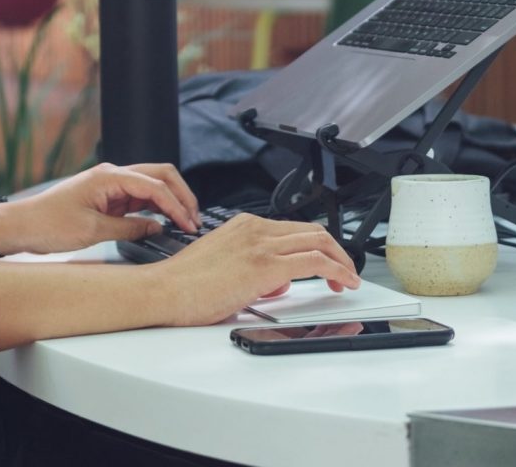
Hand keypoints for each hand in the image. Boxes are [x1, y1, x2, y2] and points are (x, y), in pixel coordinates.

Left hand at [0, 161, 199, 255]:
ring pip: (150, 184)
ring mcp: (110, 184)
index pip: (154, 185)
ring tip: (185, 222)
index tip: (188, 224)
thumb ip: (128, 228)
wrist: (21, 225)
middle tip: (194, 219)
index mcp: (108, 176)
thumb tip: (156, 227)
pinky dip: (154, 207)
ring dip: (170, 200)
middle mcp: (111, 174)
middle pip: (158, 175)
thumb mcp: (92, 231)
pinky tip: (163, 221)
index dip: (176, 205)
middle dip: (180, 195)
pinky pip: (138, 197)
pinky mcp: (107, 196)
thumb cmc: (48, 224)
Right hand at [154, 211, 360, 326]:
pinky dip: (337, 269)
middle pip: (312, 229)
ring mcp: (260, 244)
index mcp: (244, 225)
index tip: (328, 263)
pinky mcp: (264, 265)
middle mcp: (254, 228)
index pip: (294, 228)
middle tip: (345, 271)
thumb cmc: (186, 284)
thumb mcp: (225, 265)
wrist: (165, 290)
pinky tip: (343, 283)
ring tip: (349, 279)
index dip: (318, 245)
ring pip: (318, 241)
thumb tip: (277, 282)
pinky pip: (314, 261)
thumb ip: (253, 268)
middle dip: (336, 250)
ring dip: (341, 260)